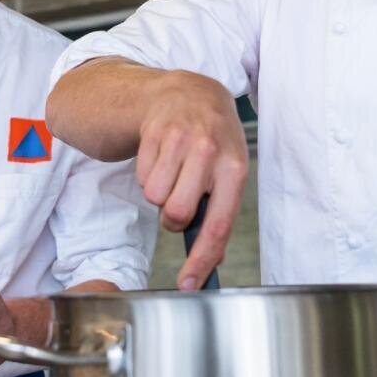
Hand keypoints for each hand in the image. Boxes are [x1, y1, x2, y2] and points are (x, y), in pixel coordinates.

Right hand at [136, 70, 248, 289]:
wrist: (188, 92)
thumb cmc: (213, 139)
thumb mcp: (229, 168)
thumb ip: (221, 211)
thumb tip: (209, 259)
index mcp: (234, 167)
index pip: (218, 225)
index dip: (202, 260)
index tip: (189, 284)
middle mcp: (209, 152)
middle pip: (176, 215)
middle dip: (174, 216)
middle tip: (181, 197)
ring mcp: (180, 140)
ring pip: (155, 197)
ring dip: (160, 193)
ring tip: (173, 171)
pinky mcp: (155, 132)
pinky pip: (142, 177)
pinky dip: (148, 174)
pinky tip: (162, 155)